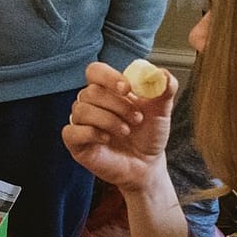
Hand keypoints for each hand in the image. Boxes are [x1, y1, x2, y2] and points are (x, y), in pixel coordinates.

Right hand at [62, 60, 175, 192]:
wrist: (147, 164)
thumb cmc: (148, 135)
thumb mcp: (161, 110)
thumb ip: (165, 89)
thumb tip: (163, 74)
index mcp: (108, 90)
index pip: (95, 71)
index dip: (108, 77)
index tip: (127, 88)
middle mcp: (91, 103)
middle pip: (91, 92)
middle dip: (118, 105)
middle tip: (137, 118)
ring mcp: (81, 122)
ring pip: (81, 110)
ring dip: (108, 120)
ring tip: (126, 131)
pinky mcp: (76, 142)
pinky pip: (71, 131)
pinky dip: (90, 133)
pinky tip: (106, 139)